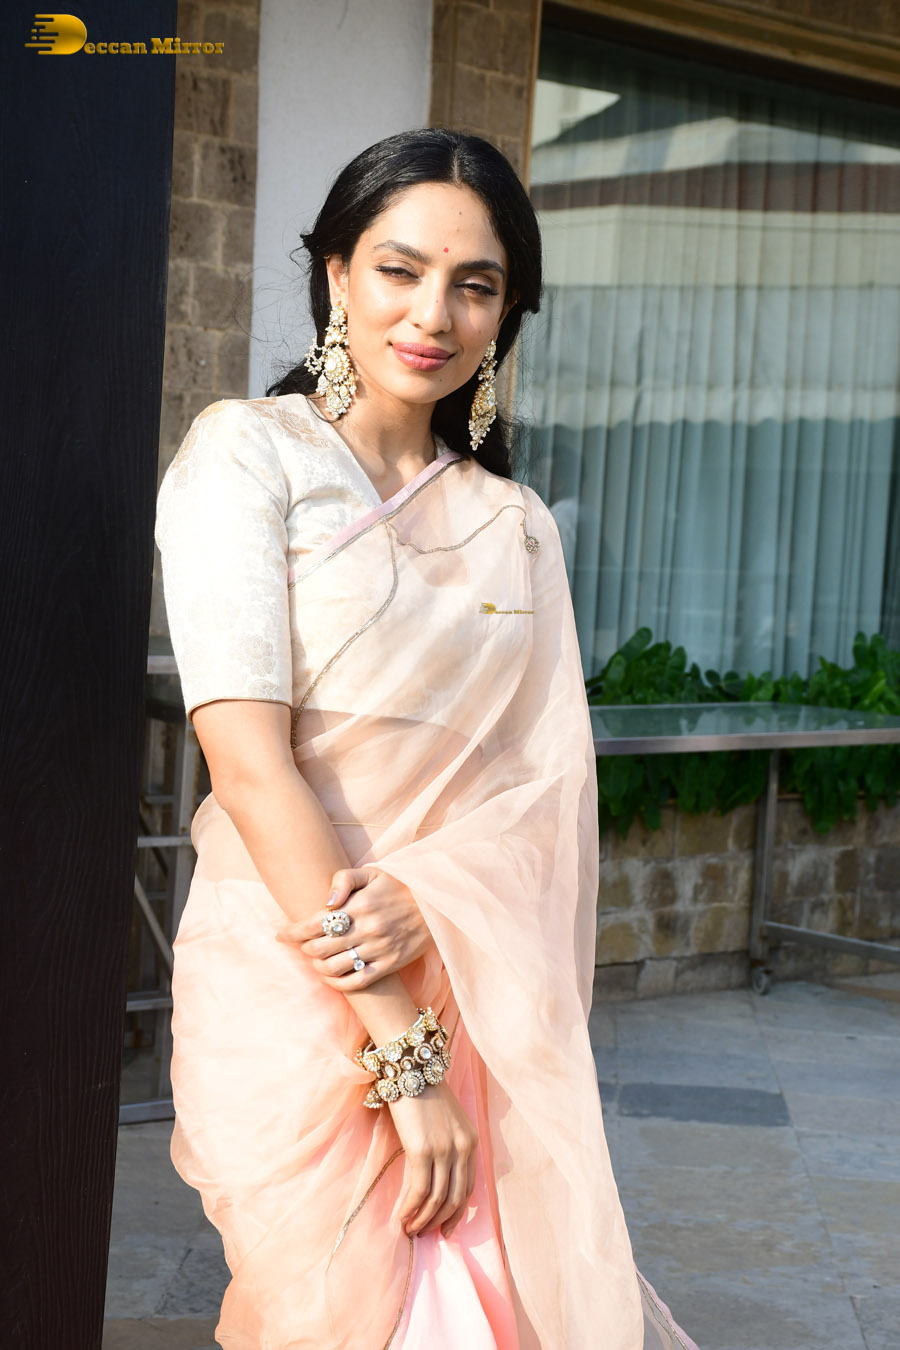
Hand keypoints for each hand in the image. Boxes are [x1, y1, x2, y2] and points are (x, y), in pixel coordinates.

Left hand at [275, 865, 434, 989]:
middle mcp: (368, 929)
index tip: (281, 934)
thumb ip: (343, 880)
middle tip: (302, 944)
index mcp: (360, 905)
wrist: (435, 903)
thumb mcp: (371, 873)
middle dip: (304, 948)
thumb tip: (326, 902)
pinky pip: (357, 982)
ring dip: (318, 966)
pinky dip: (338, 983)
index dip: (293, 932)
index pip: (314, 923)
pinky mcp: (390, 964)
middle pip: (320, 948)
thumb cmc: (397, 885)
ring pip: (335, 967)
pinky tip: (330, 976)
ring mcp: (379, 949)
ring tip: (316, 960)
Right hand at [388, 1079, 478, 1238]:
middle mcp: (462, 1148)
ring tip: (410, 1230)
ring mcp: (443, 1150)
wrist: (410, 1067)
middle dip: (439, 1221)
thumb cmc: (423, 1091)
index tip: (446, 1227)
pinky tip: (401, 1217)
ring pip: (436, 1198)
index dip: (457, 1212)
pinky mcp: (422, 1150)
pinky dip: (410, 1208)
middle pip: (455, 1197)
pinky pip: (418, 1190)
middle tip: (424, 1234)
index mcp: (471, 1141)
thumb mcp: (446, 1120)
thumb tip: (434, 1177)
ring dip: (422, 1219)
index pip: (469, 1187)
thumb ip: (447, 1145)